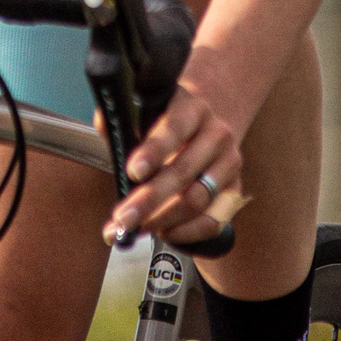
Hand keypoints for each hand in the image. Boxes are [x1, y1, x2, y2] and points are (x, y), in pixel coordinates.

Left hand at [102, 73, 243, 248]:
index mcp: (191, 108)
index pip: (174, 128)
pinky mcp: (234, 189)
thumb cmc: (164, 124)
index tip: (133, 172)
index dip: (154, 151)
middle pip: (183, 172)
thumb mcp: (144, 111)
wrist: (203, 128)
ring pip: (197, 200)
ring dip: (162, 220)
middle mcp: (216, 133)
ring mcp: (228, 163)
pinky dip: (186, 233)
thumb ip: (124, 118)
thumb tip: (106, 127)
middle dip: (149, 200)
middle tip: (123, 219)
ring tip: (136, 228)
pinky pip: (214, 221)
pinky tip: (164, 232)